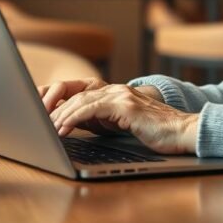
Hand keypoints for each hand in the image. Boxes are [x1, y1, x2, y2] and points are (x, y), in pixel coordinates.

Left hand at [47, 83, 199, 153]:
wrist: (183, 131)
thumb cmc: (158, 133)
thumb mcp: (124, 124)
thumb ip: (104, 120)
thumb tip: (78, 125)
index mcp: (115, 93)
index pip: (81, 95)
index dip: (60, 104)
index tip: (44, 116)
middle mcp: (116, 89)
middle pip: (76, 95)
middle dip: (54, 109)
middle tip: (38, 123)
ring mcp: (120, 95)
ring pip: (80, 101)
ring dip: (60, 115)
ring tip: (47, 128)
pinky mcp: (125, 105)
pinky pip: (91, 109)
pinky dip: (74, 118)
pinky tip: (63, 128)